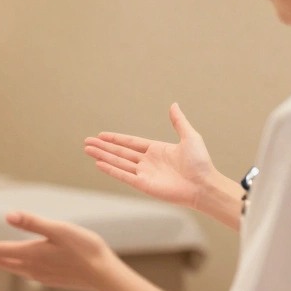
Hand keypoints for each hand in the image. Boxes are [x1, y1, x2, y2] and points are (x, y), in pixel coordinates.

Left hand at [0, 212, 117, 290]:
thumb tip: (7, 215)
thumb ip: (33, 222)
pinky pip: (24, 272)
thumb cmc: (85, 249)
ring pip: (11, 268)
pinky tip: (18, 263)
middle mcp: (31, 268)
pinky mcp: (49, 279)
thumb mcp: (59, 229)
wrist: (104, 276)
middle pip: (0, 261)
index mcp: (30, 254)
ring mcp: (40, 276)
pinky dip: (13, 265)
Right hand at [84, 103, 216, 209]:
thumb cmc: (200, 162)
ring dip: (103, 156)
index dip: (116, 139)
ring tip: (87, 150)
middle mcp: (148, 162)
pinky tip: (99, 163)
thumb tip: (173, 105)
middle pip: (120, 152)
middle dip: (103, 147)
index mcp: (157, 150)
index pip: (131, 143)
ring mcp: (145, 174)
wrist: (204, 185)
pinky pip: (123, 175)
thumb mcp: (190, 137)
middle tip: (87, 142)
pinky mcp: (144, 185)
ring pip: (118, 162)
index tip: (102, 135)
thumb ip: (178, 122)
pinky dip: (111, 170)